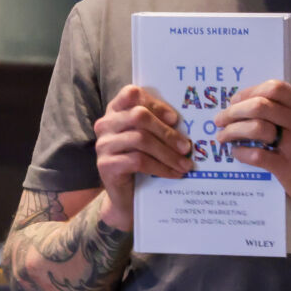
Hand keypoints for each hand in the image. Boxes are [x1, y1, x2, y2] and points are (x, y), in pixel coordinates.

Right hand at [93, 84, 190, 230]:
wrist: (126, 197)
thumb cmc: (140, 163)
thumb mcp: (148, 139)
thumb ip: (157, 125)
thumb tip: (186, 122)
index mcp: (115, 111)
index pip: (131, 94)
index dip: (155, 104)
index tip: (175, 119)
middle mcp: (105, 124)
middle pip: (139, 116)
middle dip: (167, 132)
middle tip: (186, 147)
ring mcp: (103, 144)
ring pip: (140, 140)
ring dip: (168, 153)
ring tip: (185, 164)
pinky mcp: (106, 165)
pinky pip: (138, 161)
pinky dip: (161, 167)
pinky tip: (174, 174)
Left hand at [217, 80, 290, 211]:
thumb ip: (290, 110)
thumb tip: (251, 102)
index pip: (274, 87)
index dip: (249, 91)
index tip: (235, 101)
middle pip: (260, 105)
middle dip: (234, 111)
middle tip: (220, 119)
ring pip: (255, 127)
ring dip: (232, 131)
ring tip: (222, 136)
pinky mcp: (289, 168)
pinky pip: (256, 155)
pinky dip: (240, 152)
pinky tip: (236, 153)